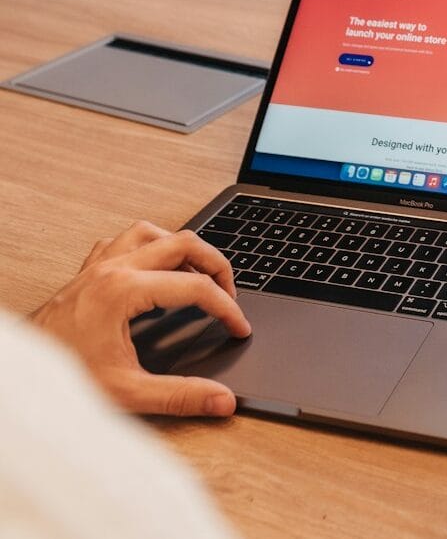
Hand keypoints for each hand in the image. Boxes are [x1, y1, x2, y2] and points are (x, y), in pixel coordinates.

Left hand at [31, 221, 250, 416]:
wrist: (15, 377)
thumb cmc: (60, 378)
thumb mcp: (126, 392)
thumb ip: (181, 396)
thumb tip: (222, 400)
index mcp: (124, 292)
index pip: (196, 288)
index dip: (227, 308)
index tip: (238, 327)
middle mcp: (112, 270)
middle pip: (183, 243)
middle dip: (217, 264)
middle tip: (230, 292)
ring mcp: (96, 267)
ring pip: (153, 232)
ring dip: (182, 248)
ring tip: (198, 273)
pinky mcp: (86, 273)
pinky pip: (122, 241)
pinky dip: (147, 247)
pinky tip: (154, 268)